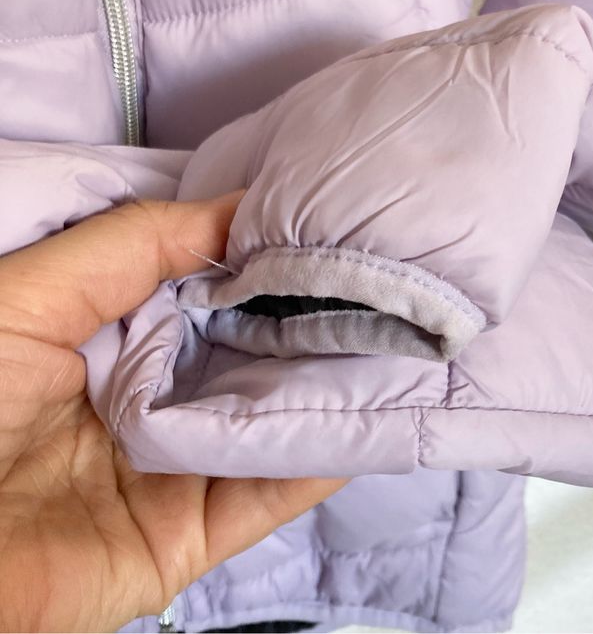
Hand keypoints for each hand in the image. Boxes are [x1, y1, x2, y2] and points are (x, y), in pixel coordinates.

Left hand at [0, 196, 344, 632]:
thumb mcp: (32, 292)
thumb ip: (136, 244)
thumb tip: (240, 209)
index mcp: (107, 334)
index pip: (205, 289)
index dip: (263, 259)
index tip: (327, 224)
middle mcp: (144, 398)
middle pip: (243, 356)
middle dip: (308, 319)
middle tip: (383, 278)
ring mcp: (166, 471)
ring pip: (265, 423)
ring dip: (328, 385)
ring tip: (398, 334)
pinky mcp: (181, 540)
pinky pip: (262, 496)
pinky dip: (318, 460)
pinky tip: (372, 414)